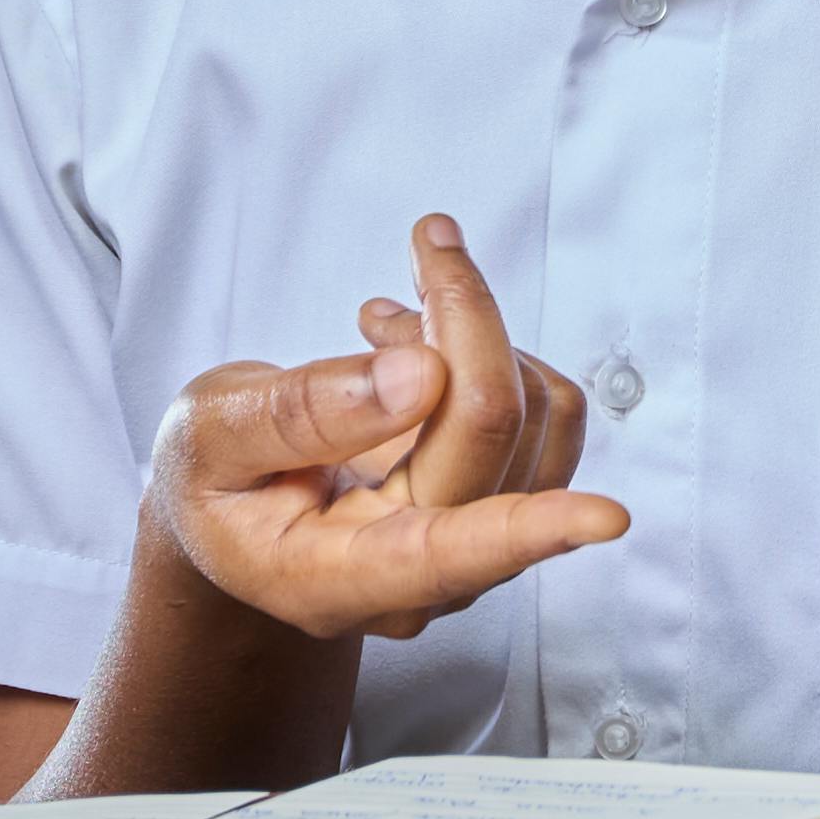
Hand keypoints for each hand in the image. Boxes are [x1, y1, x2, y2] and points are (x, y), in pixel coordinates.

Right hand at [137, 213, 623, 644]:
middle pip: (492, 426)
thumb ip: (298, 412)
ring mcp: (474, 548)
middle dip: (465, 312)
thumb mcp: (211, 436)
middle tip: (427, 239)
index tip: (609, 518)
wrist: (234, 507)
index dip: (531, 531)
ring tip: (389, 323)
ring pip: (538, 409)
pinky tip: (423, 347)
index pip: (448, 553)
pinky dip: (494, 352)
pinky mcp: (506, 503)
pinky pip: (548, 410)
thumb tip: (419, 375)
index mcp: (334, 579)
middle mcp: (422, 580)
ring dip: (474, 333)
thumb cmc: (216, 476)